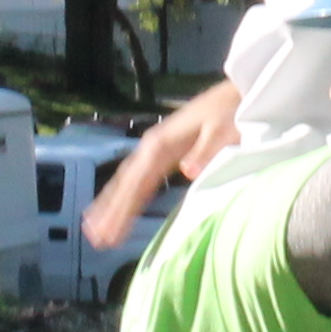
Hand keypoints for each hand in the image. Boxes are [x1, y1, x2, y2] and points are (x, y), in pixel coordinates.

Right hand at [85, 82, 242, 246]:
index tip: (111, 232)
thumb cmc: (230, 111)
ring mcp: (154, 148)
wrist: (235, 92)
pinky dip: (123, 193)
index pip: (136, 182)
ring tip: (94, 229)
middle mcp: (151, 146)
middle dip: (110, 212)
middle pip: (125, 183)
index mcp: (161, 144)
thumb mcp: (222, 130)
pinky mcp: (162, 151)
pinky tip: (116, 205)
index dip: (122, 208)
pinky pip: (136, 176)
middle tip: (96, 239)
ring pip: (126, 180)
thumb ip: (204, 151)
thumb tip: (187, 170)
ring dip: (110, 204)